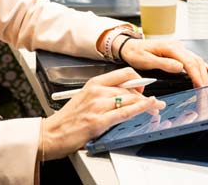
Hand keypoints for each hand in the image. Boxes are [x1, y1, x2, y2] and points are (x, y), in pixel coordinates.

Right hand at [41, 67, 164, 159]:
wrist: (51, 133)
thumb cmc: (68, 119)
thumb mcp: (85, 98)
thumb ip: (103, 94)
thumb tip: (124, 95)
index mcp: (94, 83)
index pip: (124, 73)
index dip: (138, 79)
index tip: (143, 87)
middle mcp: (97, 91)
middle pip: (130, 88)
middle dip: (145, 95)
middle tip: (153, 103)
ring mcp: (98, 106)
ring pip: (130, 99)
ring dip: (147, 104)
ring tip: (156, 109)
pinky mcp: (99, 121)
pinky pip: (125, 112)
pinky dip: (140, 109)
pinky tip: (149, 108)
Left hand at [114, 38, 207, 87]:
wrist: (129, 46)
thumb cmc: (135, 53)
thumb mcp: (146, 60)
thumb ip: (163, 63)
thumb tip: (180, 67)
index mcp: (170, 47)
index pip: (188, 62)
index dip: (196, 75)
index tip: (201, 86)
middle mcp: (177, 46)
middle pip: (196, 62)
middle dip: (203, 77)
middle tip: (207, 91)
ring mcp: (178, 49)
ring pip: (197, 60)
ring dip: (205, 73)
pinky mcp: (178, 52)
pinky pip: (194, 59)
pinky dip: (204, 66)